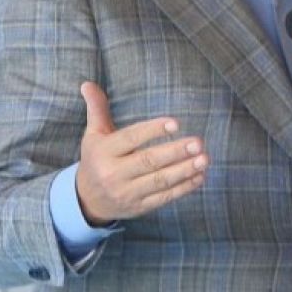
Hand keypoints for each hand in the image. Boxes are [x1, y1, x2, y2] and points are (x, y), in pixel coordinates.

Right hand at [74, 82, 207, 225]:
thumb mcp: (93, 134)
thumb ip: (97, 109)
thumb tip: (87, 84)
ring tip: (204, 159)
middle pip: (148, 161)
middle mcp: (114, 173)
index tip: (175, 123)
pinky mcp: (139, 207)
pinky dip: (183, 188)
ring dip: (184, 170)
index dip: (153, 130)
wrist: (87, 199)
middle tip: (198, 142)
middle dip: (175, 152)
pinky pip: (164, 198)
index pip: (131, 138)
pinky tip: (199, 177)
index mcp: (104, 151)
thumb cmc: (97, 159)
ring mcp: (127, 193)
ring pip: (159, 181)